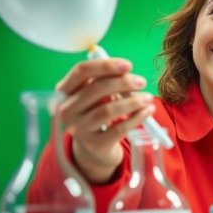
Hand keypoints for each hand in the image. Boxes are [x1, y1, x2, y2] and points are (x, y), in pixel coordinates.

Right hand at [55, 58, 154, 182]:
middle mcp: (66, 110)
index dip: (105, 65)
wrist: (94, 148)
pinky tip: (147, 111)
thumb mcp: (97, 95)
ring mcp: (78, 129)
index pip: (81, 71)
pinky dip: (136, 118)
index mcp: (64, 91)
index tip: (128, 65)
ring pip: (108, 110)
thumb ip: (107, 80)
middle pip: (95, 89)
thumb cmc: (97, 111)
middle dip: (123, 82)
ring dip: (132, 101)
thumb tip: (127, 72)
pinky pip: (119, 129)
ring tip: (148, 98)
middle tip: (141, 82)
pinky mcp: (94, 145)